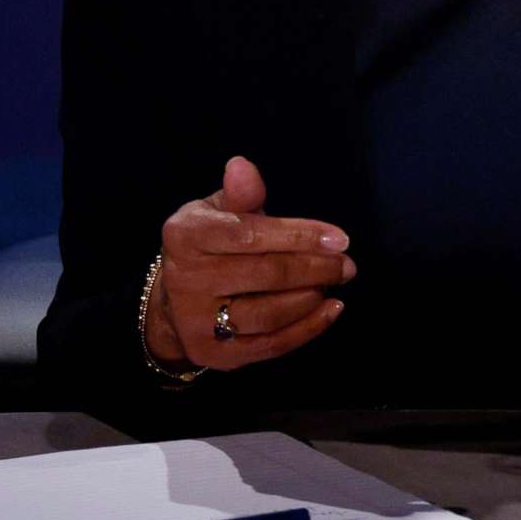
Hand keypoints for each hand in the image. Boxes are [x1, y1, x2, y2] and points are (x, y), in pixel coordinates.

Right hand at [147, 156, 352, 371]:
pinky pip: (268, 345)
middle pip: (266, 274)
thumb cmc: (210, 244)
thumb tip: (242, 166)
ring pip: (269, 313)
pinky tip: (329, 310)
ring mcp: (196, 321)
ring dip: (312, 298)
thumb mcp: (218, 210)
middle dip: (316, 268)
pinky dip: (306, 329)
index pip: (251, 234)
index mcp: (187, 235)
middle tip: (346, 265)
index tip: (341, 239)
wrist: (174, 300)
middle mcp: (185, 279)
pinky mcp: (212, 353)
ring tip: (334, 284)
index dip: (301, 236)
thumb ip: (241, 194)